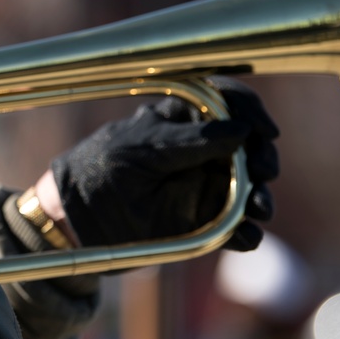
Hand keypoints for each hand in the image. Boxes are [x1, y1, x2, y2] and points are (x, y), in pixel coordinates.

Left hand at [51, 77, 278, 251]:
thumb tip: (240, 129)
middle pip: (250, 146)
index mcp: (182, 121)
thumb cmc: (100, 169)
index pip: (228, 103)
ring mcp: (204, 186)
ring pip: (249, 188)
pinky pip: (234, 228)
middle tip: (264, 171)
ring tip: (259, 209)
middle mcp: (200, 151)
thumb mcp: (141, 149)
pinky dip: (245, 233)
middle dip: (264, 157)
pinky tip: (246, 236)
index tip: (265, 130)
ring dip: (262, 198)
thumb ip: (187, 140)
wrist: (74, 218)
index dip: (252, 111)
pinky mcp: (202, 223)